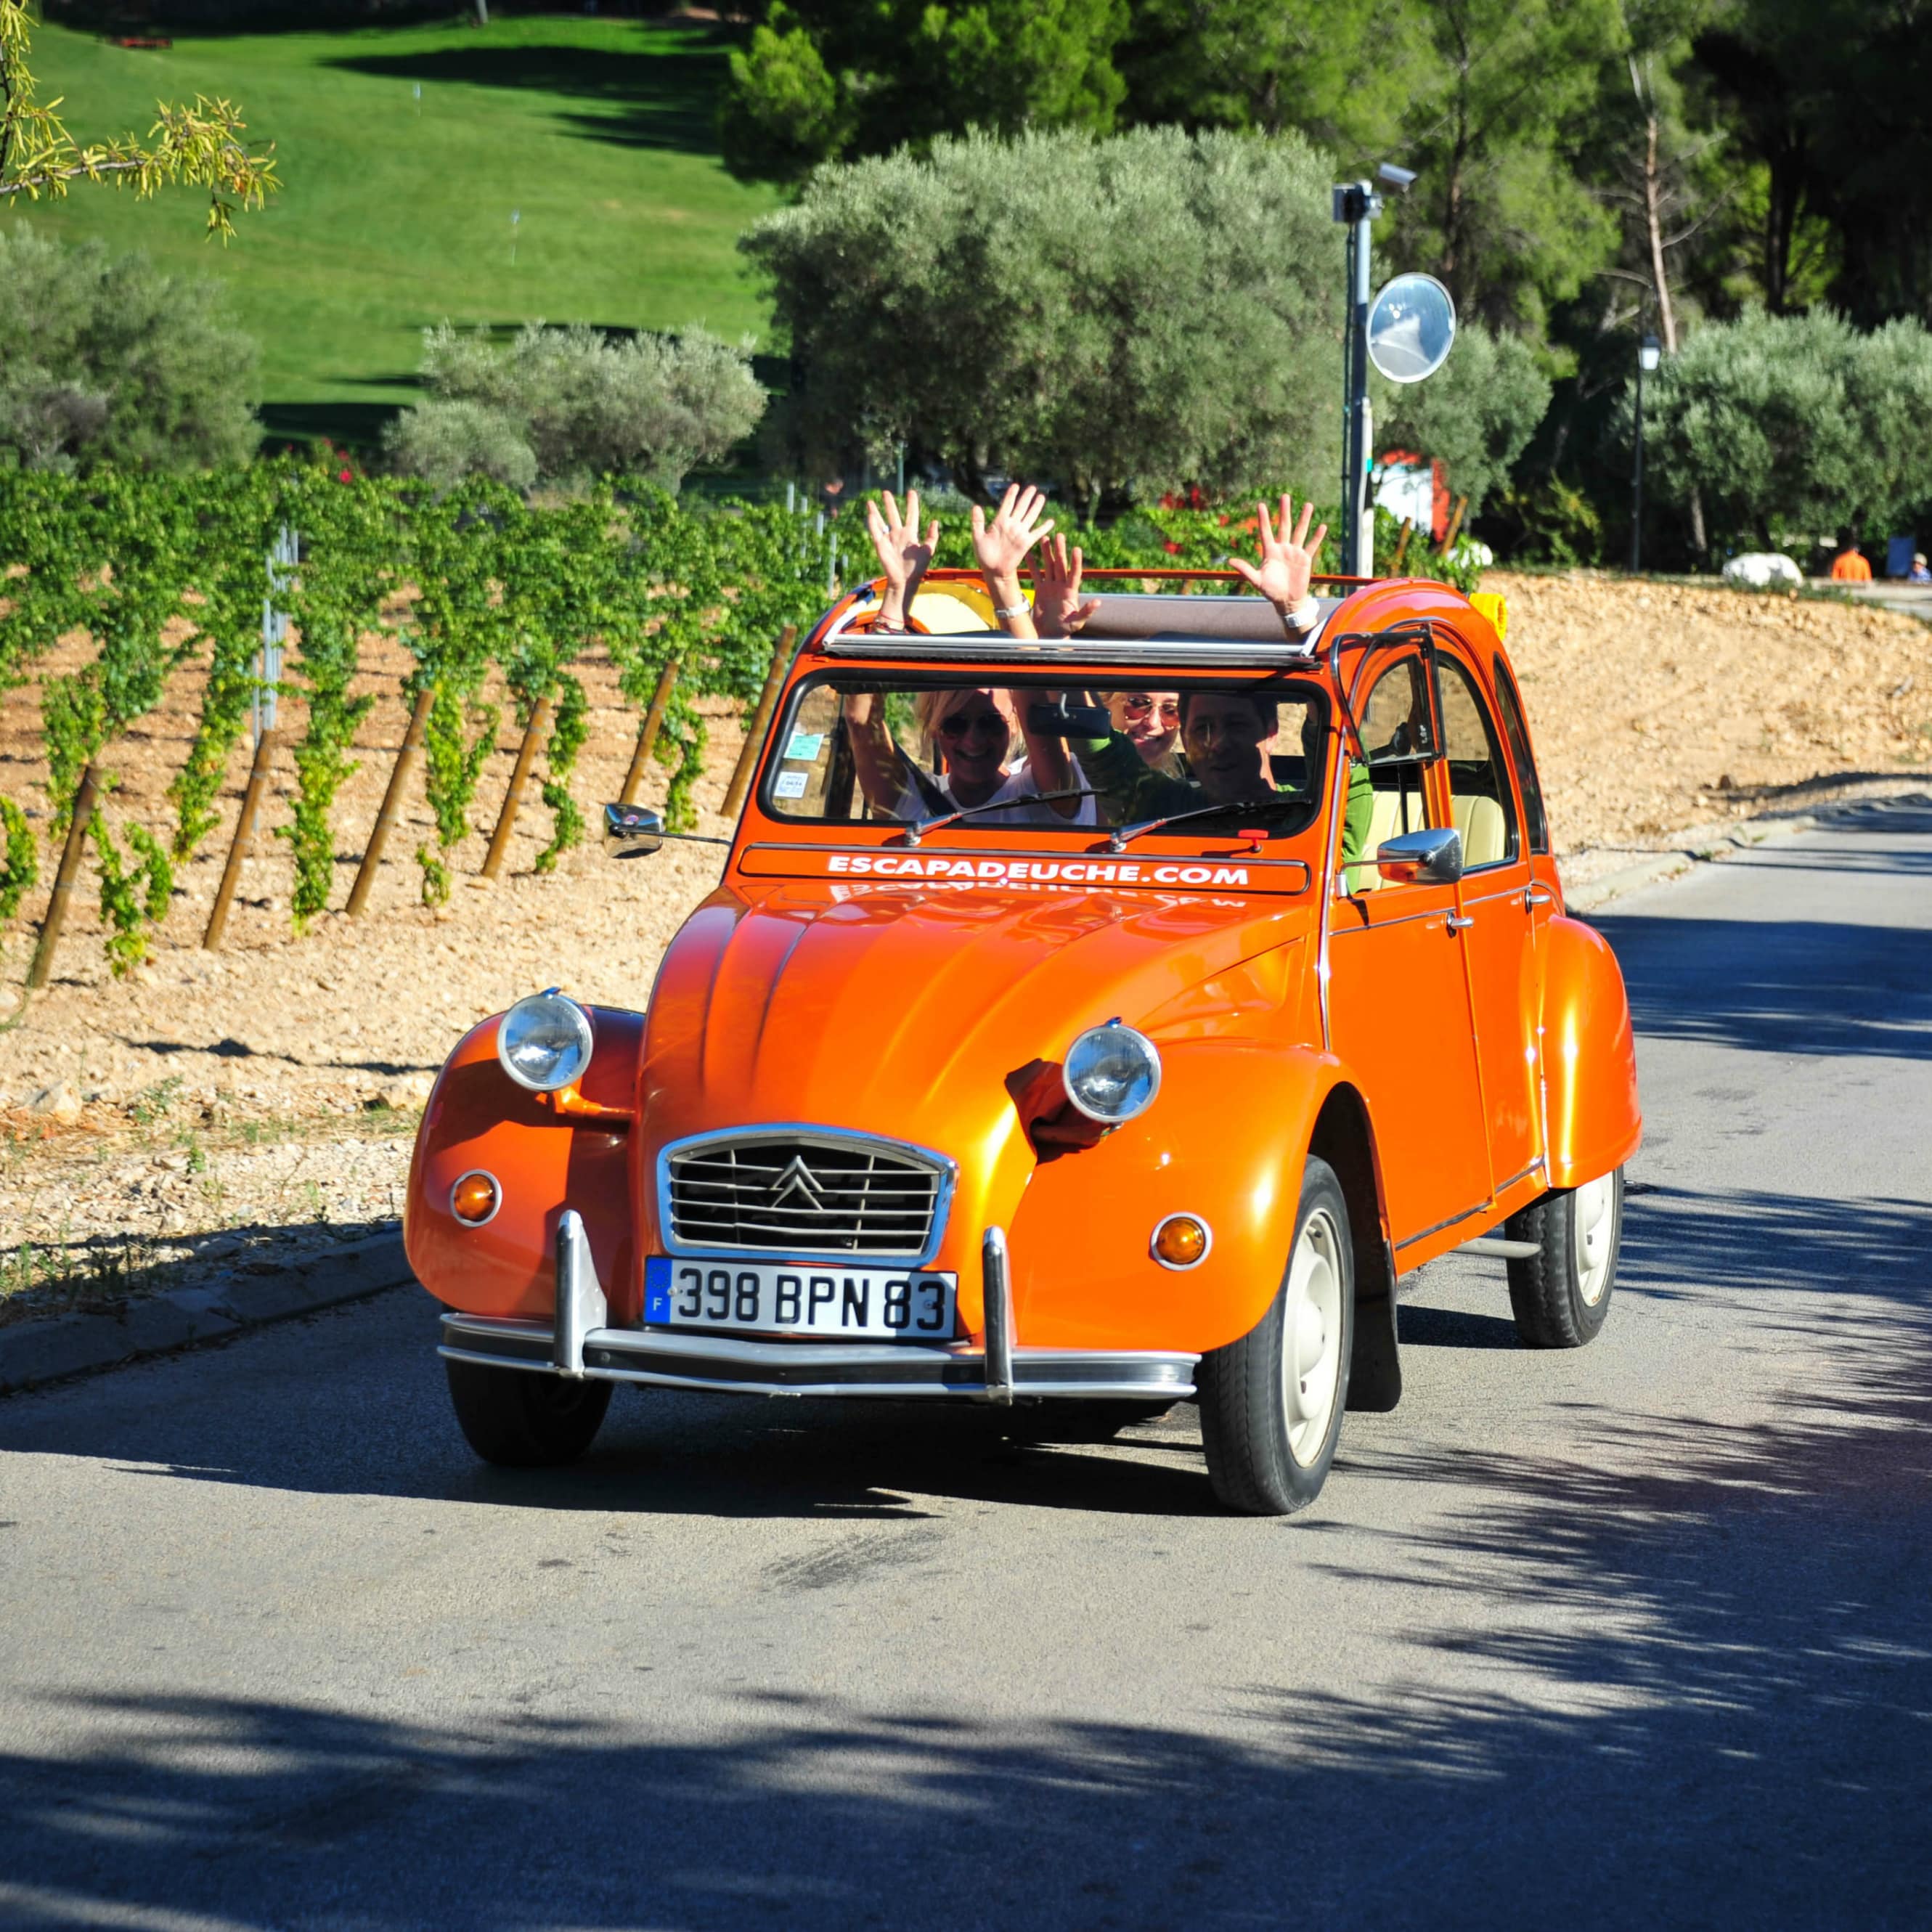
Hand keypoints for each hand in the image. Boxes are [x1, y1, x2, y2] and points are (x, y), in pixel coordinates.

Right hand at [865, 490, 938, 626]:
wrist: (905, 581)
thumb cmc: (917, 568)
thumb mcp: (928, 551)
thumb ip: (932, 536)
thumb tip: (935, 521)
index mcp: (911, 534)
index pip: (911, 515)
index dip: (912, 503)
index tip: (911, 492)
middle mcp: (898, 534)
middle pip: (893, 515)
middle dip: (890, 504)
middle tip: (886, 492)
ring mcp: (889, 539)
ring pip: (881, 521)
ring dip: (876, 511)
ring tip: (871, 501)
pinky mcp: (880, 545)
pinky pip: (876, 531)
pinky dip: (872, 523)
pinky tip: (870, 513)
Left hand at [970, 483, 1053, 603]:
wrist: (994, 570)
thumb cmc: (984, 555)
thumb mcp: (978, 537)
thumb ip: (978, 522)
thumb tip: (976, 506)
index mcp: (999, 522)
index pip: (1007, 504)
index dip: (1011, 495)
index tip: (1015, 485)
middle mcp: (1011, 525)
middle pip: (1021, 507)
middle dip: (1027, 497)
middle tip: (1032, 487)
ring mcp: (1020, 533)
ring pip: (1030, 516)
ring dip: (1036, 507)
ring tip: (1041, 497)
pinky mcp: (1026, 543)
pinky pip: (1037, 533)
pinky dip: (1044, 527)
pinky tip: (1051, 521)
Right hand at [1029, 533, 1099, 639]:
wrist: (1050, 634)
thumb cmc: (1065, 630)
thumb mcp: (1077, 622)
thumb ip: (1086, 612)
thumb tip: (1098, 602)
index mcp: (1070, 592)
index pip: (1074, 573)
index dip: (1075, 562)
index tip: (1076, 549)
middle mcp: (1061, 586)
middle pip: (1061, 565)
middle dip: (1060, 550)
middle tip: (1059, 535)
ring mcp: (1051, 586)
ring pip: (1049, 566)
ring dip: (1047, 552)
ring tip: (1044, 538)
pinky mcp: (1040, 590)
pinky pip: (1036, 574)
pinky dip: (1032, 564)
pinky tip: (1028, 553)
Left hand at [1230, 494, 1327, 621]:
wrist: (1286, 601)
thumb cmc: (1270, 590)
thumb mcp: (1257, 580)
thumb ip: (1245, 569)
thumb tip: (1229, 561)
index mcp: (1270, 552)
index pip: (1266, 532)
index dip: (1263, 519)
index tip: (1261, 505)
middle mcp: (1282, 548)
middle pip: (1284, 526)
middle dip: (1284, 511)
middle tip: (1285, 496)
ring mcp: (1295, 552)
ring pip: (1299, 532)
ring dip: (1304, 519)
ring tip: (1308, 505)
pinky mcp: (1305, 559)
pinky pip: (1312, 546)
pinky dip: (1317, 537)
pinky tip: (1322, 526)